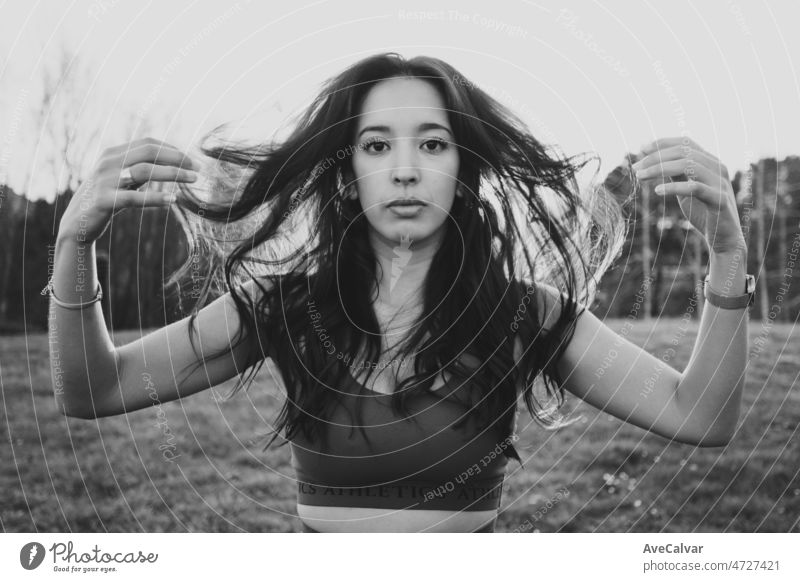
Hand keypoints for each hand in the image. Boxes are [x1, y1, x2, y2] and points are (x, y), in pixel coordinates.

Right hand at [58, 137, 197, 243]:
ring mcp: (105, 181)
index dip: (172, 149)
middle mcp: (108, 163)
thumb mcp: (121, 179)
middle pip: (149, 153)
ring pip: (144, 171)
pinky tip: (173, 200)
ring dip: (173, 174)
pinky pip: (134, 198)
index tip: (191, 159)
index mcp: (113, 154)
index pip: (147, 144)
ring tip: (193, 180)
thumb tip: (170, 162)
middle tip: (197, 168)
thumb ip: (139, 168)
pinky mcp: (104, 200)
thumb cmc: (105, 199)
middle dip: (177, 158)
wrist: (76, 222)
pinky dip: (156, 198)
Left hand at [631, 137, 745, 254]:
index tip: (641, 149)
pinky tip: (657, 190)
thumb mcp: (686, 189)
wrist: (723, 238)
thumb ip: (677, 174)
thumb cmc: (703, 212)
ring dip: (660, 168)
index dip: (663, 143)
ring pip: (688, 165)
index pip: (686, 143)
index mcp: (710, 162)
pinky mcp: (720, 199)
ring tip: (640, 177)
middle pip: (684, 152)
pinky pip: (695, 188)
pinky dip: (674, 187)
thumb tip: (655, 160)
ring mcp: (720, 182)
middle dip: (656, 158)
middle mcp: (718, 167)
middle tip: (635, 168)